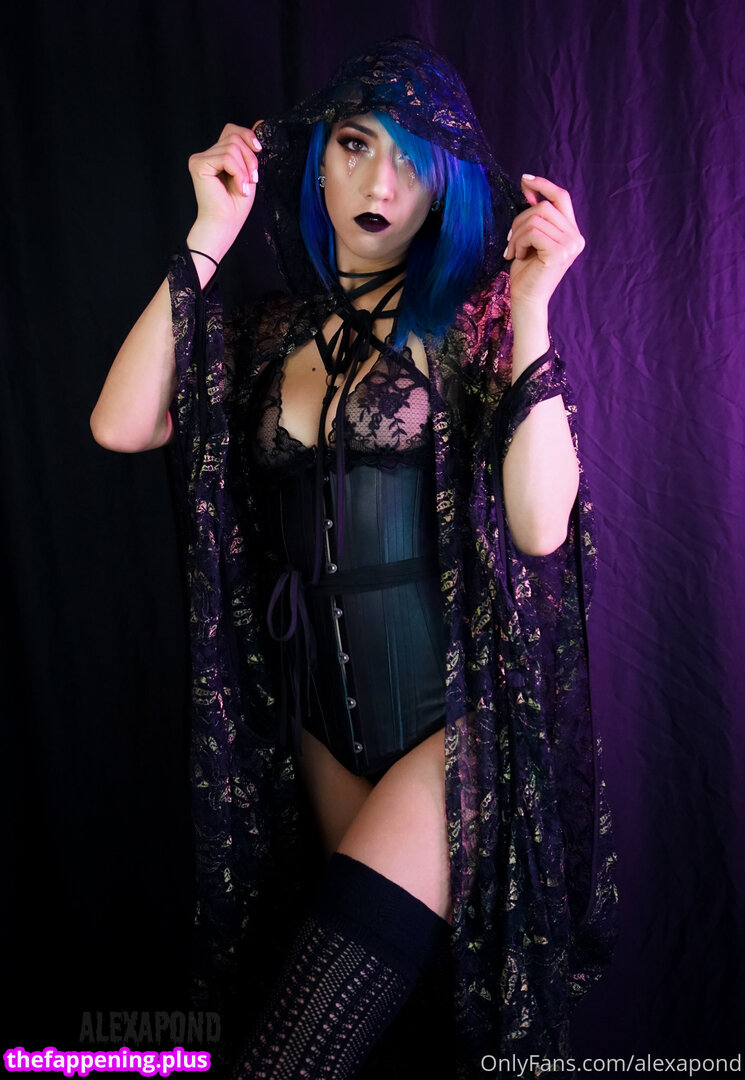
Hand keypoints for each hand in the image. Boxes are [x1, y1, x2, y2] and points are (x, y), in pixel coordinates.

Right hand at [186, 122, 262, 258]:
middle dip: (250, 158)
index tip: (259, 150)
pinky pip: (226, 157)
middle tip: (252, 180)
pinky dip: (238, 173)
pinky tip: (238, 188)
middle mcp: (207, 154)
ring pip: (232, 147)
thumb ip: (250, 148)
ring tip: (243, 187)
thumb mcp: (249, 171)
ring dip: (244, 169)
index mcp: (217, 155)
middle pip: (234, 137)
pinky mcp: (198, 164)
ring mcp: (200, 158)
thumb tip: (260, 122)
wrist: (225, 223)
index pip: (232, 130)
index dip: (247, 135)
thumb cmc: (236, 204)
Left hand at [503, 176, 584, 309]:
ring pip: (536, 219)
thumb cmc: (527, 271)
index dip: (544, 185)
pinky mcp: (559, 253)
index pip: (562, 197)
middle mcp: (575, 237)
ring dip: (517, 233)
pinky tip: (517, 255)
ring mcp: (570, 245)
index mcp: (572, 233)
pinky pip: (532, 232)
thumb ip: (536, 218)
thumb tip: (531, 190)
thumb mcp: (532, 239)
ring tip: (513, 250)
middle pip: (545, 207)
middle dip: (520, 219)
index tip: (524, 180)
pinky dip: (518, 242)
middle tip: (510, 239)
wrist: (526, 299)